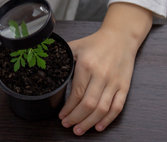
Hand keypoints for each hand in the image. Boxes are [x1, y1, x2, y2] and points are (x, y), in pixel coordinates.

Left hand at [59, 3, 151, 134]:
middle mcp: (101, 75)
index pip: (76, 93)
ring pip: (102, 109)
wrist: (121, 37)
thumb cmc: (96, 42)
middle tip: (67, 125)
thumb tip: (42, 65)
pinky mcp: (124, 86)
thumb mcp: (75, 46)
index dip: (68, 108)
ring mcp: (114, 82)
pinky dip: (108, 119)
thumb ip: (61, 56)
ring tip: (79, 129)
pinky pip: (117, 107)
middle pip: (88, 105)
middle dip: (76, 118)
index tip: (61, 115)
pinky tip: (99, 126)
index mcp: (87, 65)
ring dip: (89, 123)